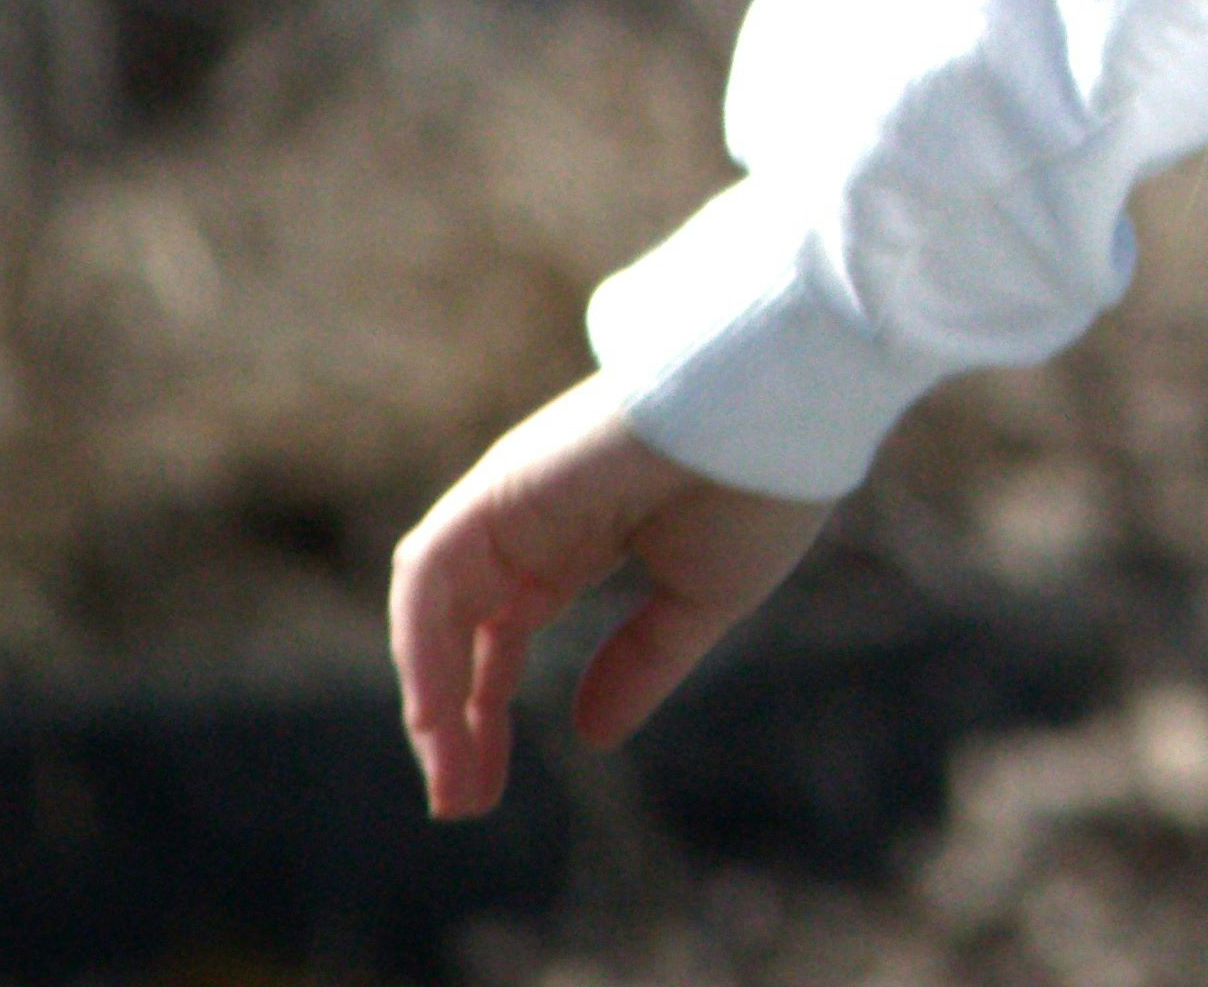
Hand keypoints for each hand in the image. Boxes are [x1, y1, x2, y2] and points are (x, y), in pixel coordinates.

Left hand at [387, 371, 835, 819]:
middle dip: (452, 722)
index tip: (483, 790)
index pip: (502, 635)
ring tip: (453, 781)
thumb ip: (641, 660)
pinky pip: (432, 574)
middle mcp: (528, 522)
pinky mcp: (499, 487)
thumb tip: (591, 737)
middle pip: (458, 632)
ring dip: (432, 697)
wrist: (783, 402)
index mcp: (574, 540)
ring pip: (434, 609)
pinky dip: (424, 646)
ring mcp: (509, 501)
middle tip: (461, 805)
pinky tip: (439, 715)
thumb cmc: (758, 483)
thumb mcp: (699, 597)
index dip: (484, 712)